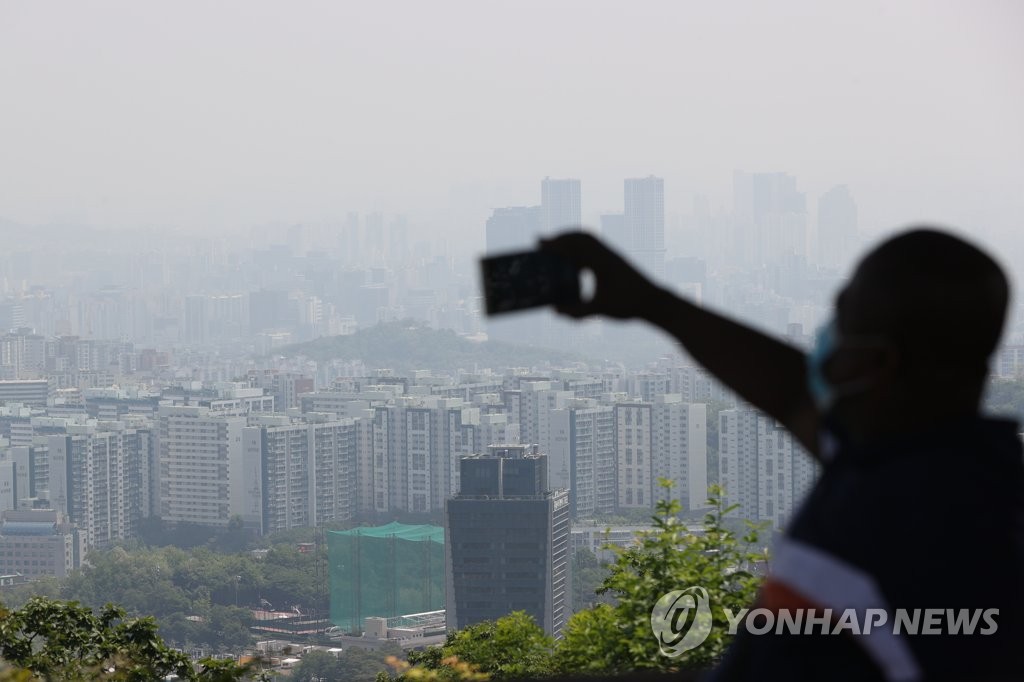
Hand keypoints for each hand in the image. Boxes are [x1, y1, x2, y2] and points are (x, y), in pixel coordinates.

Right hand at [539, 230, 661, 319]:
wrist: (654, 301)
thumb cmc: (629, 304)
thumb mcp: (600, 309)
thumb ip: (576, 311)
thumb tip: (554, 311)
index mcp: (601, 261)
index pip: (574, 246)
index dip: (555, 243)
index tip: (539, 243)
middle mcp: (606, 253)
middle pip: (580, 236)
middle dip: (560, 237)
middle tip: (543, 243)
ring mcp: (612, 254)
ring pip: (588, 239)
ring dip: (571, 239)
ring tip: (555, 248)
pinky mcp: (615, 259)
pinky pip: (595, 246)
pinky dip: (581, 247)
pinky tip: (575, 260)